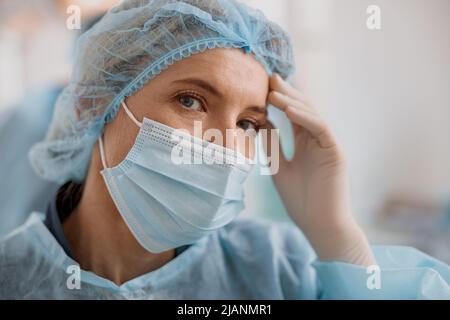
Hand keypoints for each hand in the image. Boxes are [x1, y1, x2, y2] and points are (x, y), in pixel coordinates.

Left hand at [264, 74, 374, 265]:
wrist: (319, 225)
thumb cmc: (301, 201)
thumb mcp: (279, 169)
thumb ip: (273, 147)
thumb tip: (261, 124)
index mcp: (305, 145)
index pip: (292, 116)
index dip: (279, 101)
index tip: (262, 87)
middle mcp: (317, 141)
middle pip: (302, 110)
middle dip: (286, 94)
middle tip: (269, 78)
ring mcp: (327, 145)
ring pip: (311, 115)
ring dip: (292, 102)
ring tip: (273, 91)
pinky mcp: (335, 151)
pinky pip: (320, 128)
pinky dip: (305, 118)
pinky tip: (288, 109)